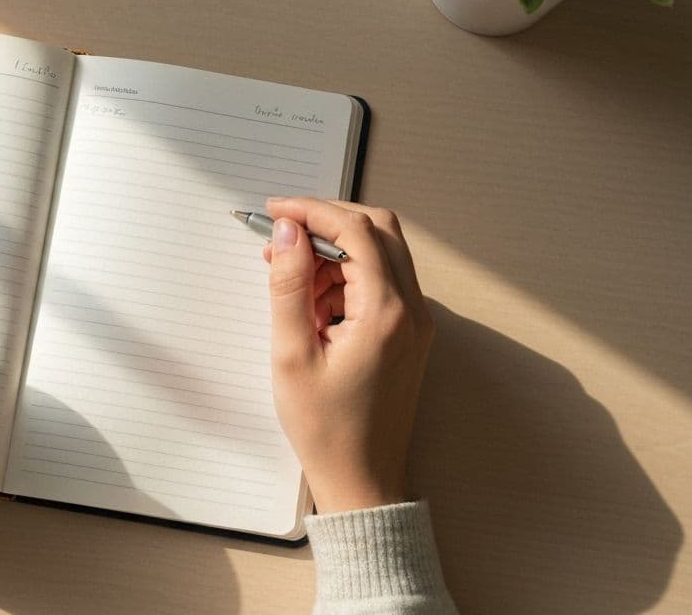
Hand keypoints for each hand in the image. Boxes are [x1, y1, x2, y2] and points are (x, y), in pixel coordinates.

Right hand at [261, 198, 432, 514]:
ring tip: (290, 280)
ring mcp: (416, 322)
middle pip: (379, 229)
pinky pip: (382, 282)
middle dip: (328, 222)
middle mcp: (412, 310)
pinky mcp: (409, 333)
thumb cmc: (326, 429)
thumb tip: (287, 233)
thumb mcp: (292, 354)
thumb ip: (290, 286)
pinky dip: (347, 277)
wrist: (362, 480)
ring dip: (336, 252)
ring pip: (382, 253)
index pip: (356, 231)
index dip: (312, 211)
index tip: (275, 211)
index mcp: (386, 313)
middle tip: (283, 233)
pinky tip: (312, 304)